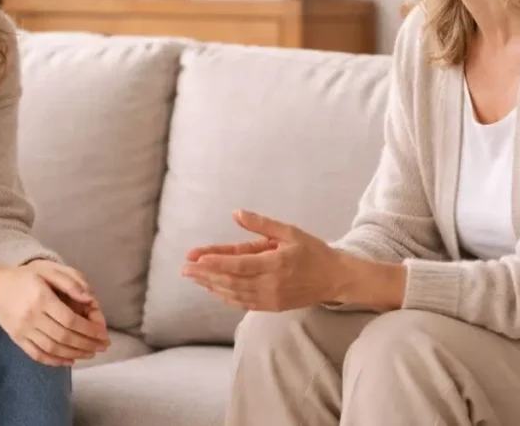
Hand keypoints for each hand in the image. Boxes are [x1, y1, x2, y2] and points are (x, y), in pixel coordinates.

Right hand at [0, 260, 109, 366]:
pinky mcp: (17, 339)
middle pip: (63, 336)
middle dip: (86, 343)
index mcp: (41, 298)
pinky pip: (37, 354)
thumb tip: (90, 298)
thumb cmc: (25, 277)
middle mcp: (31, 316)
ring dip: (75, 353)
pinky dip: (55, 360)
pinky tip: (69, 360)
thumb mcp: (48, 269)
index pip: (69, 320)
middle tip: (102, 346)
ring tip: (90, 353)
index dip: (89, 329)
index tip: (102, 333)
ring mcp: (23, 330)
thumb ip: (70, 281)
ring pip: (52, 348)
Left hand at [182, 210, 405, 311]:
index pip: (239, 265)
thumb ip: (262, 224)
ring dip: (211, 286)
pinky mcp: (272, 306)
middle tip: (185, 269)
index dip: (216, 263)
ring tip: (193, 277)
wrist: (335, 278)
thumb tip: (236, 213)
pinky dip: (225, 296)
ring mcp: (271, 298)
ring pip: (234, 294)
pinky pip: (243, 303)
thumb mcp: (289, 232)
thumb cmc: (312, 251)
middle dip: (205, 275)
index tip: (196, 258)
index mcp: (276, 263)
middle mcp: (271, 284)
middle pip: (231, 281)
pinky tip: (212, 289)